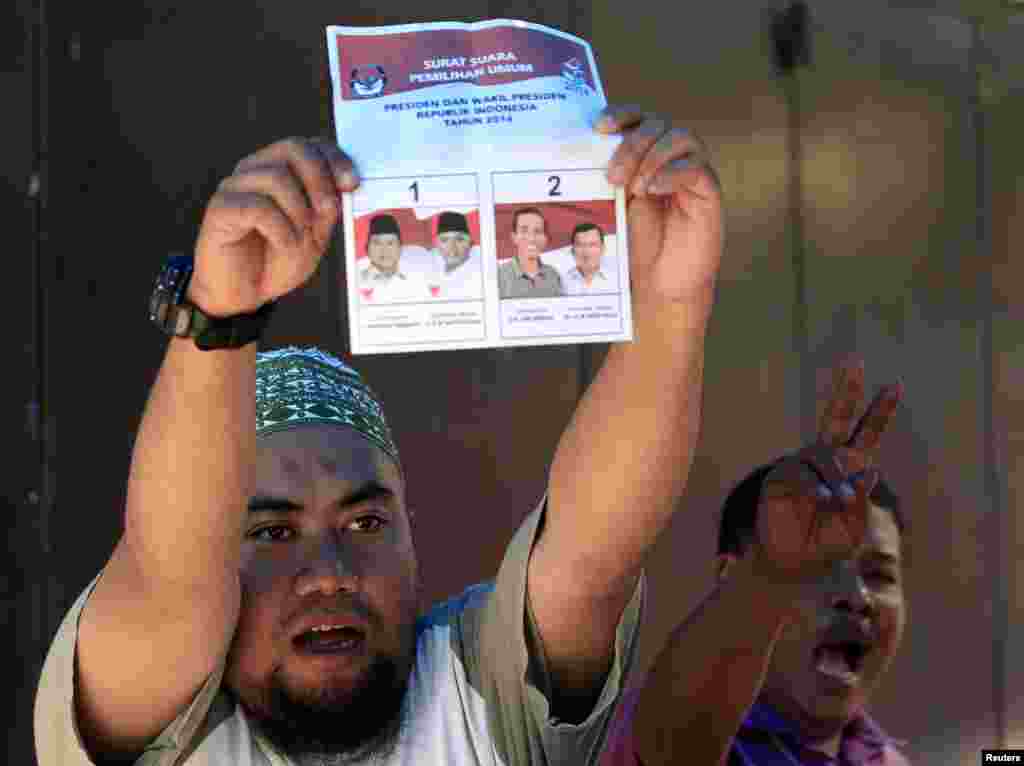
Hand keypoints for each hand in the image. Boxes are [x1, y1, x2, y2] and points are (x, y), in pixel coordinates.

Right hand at [190, 137, 358, 316]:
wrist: (244, 294)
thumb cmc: (275, 260)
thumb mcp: (314, 236)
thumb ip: (327, 210)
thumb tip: (345, 185)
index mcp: (280, 172)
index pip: (310, 145)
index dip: (334, 158)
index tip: (352, 183)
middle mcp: (256, 171)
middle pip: (293, 148)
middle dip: (319, 178)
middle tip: (327, 211)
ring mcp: (236, 187)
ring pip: (276, 177)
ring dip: (298, 211)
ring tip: (299, 238)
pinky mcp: (221, 209)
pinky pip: (257, 206)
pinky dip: (280, 229)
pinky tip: (282, 244)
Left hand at [595, 105, 723, 305]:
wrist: (661, 282)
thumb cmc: (636, 244)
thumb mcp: (613, 205)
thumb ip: (606, 178)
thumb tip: (579, 153)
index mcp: (645, 153)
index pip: (637, 117)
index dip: (620, 114)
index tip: (599, 126)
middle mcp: (670, 156)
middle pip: (657, 123)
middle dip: (632, 143)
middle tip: (613, 175)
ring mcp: (691, 171)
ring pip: (681, 137)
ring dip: (653, 156)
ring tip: (635, 188)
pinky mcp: (708, 192)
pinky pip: (697, 167)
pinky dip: (673, 173)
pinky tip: (654, 189)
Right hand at [751, 359, 903, 594]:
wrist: (790, 564)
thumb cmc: (824, 544)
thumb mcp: (854, 525)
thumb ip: (862, 499)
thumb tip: (867, 470)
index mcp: (847, 467)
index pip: (866, 433)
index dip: (880, 410)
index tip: (896, 385)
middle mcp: (824, 459)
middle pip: (837, 418)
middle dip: (847, 391)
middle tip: (855, 362)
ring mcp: (801, 465)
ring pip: (825, 456)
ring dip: (836, 478)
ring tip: (837, 502)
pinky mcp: (780, 477)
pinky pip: (804, 476)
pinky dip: (815, 489)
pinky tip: (819, 502)